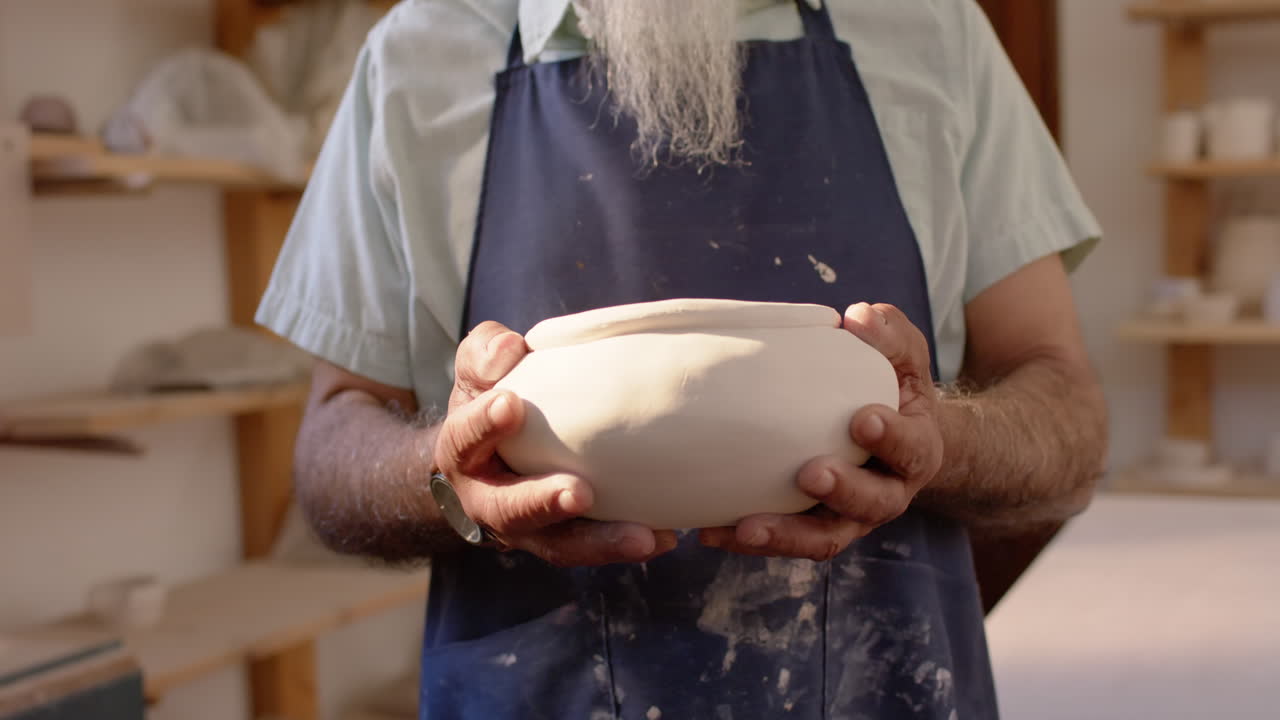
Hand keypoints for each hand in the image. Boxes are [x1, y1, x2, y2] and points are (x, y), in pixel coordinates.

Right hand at [434, 321, 678, 566]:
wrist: (489, 457)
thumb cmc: (491, 400)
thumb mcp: (478, 371)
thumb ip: (486, 353)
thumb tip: (509, 351)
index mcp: (462, 455)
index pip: (464, 440)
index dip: (483, 424)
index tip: (511, 403)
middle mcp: (487, 502)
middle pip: (508, 511)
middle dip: (543, 502)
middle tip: (579, 492)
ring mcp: (527, 530)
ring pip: (558, 545)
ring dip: (599, 541)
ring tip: (642, 536)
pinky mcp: (564, 540)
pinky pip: (593, 548)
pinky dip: (627, 543)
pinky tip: (664, 537)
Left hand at [700, 303, 942, 560]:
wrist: (894, 440)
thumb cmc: (892, 389)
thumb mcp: (903, 358)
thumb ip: (888, 336)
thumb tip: (859, 316)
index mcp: (916, 449)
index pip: (910, 448)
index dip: (890, 437)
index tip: (862, 418)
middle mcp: (887, 493)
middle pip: (872, 504)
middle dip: (843, 491)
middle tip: (811, 473)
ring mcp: (849, 517)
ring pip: (824, 538)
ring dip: (786, 534)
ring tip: (747, 527)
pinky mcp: (813, 527)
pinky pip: (785, 541)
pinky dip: (750, 539)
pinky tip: (712, 532)